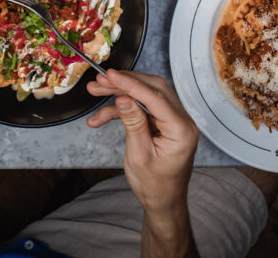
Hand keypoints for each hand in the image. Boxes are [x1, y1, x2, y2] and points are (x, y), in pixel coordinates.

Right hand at [87, 70, 198, 217]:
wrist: (163, 202)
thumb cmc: (155, 186)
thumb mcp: (139, 156)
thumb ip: (133, 123)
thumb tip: (123, 97)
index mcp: (181, 131)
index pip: (155, 98)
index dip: (131, 84)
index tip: (110, 75)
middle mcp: (182, 121)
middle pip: (152, 89)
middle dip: (123, 83)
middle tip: (99, 81)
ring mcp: (173, 121)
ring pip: (145, 95)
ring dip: (120, 93)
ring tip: (95, 92)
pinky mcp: (163, 123)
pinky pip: (142, 108)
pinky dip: (121, 109)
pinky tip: (101, 117)